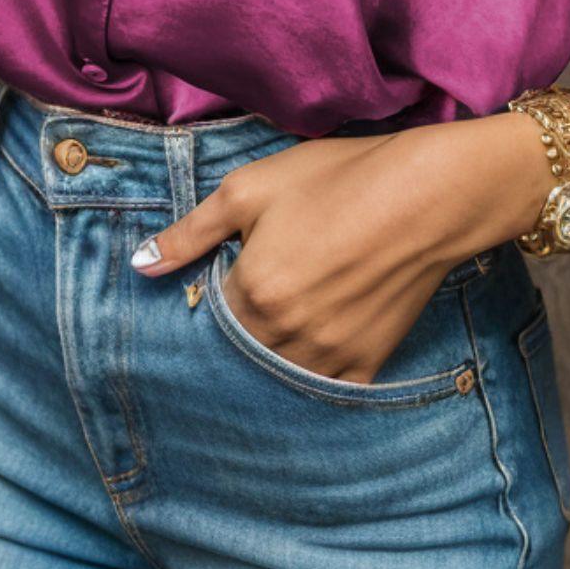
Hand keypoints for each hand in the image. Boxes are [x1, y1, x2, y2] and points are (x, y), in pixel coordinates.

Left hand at [130, 110, 551, 383]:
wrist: (428, 194)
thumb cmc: (338, 179)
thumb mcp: (253, 187)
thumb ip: (193, 231)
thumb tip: (141, 264)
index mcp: (253, 290)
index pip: (204, 320)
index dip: (204, 302)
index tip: (214, 282)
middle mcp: (285, 334)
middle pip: (237, 354)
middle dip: (231, 336)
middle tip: (247, 301)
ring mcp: (329, 355)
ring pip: (275, 378)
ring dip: (265, 359)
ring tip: (276, 322)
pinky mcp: (366, 363)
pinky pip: (322, 390)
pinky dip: (307, 377)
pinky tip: (306, 347)